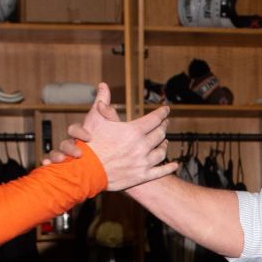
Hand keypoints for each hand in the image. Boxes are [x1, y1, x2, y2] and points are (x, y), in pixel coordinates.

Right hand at [44, 83, 175, 190]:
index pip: (154, 119)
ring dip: (164, 145)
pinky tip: (174, 165)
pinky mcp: (142, 176)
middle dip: (163, 127)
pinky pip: (160, 171)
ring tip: (165, 142)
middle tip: (165, 123)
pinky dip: (169, 168)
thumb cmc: (90, 145)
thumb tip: (103, 85)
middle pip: (160, 134)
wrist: (87, 172)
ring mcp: (143, 162)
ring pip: (161, 152)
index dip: (162, 113)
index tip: (166, 110)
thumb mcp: (95, 119)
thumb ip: (102, 101)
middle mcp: (142, 146)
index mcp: (134, 131)